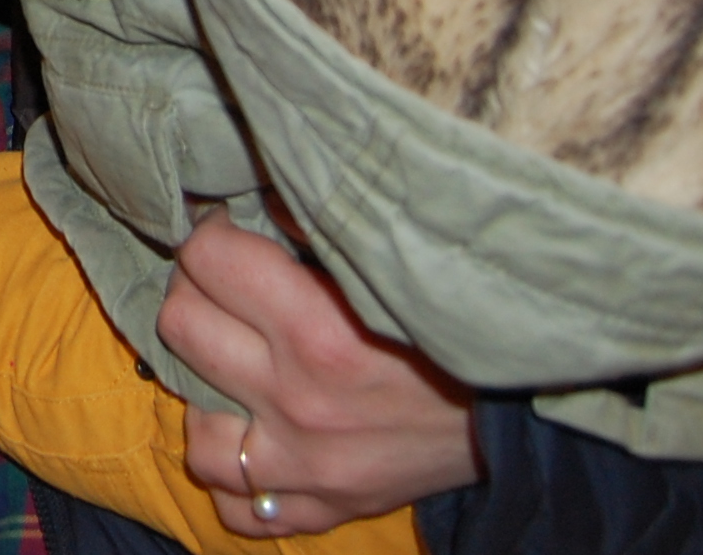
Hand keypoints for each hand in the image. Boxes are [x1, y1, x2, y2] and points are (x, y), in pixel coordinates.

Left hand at [158, 213, 480, 536]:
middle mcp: (299, 403)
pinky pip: (236, 508)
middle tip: (226, 292)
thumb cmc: (454, 326)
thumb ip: (321, 223)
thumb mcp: (394, 263)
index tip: (230, 233)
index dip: (213, 236)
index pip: (207, 260)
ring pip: (195, 432)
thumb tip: (255, 192)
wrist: (521, 417)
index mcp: (320, 333)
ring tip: (237, 373)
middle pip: (180, 327)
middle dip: (197, 296)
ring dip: (209, 398)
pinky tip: (254, 441)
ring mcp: (303, 468)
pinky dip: (236, 478)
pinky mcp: (321, 510)